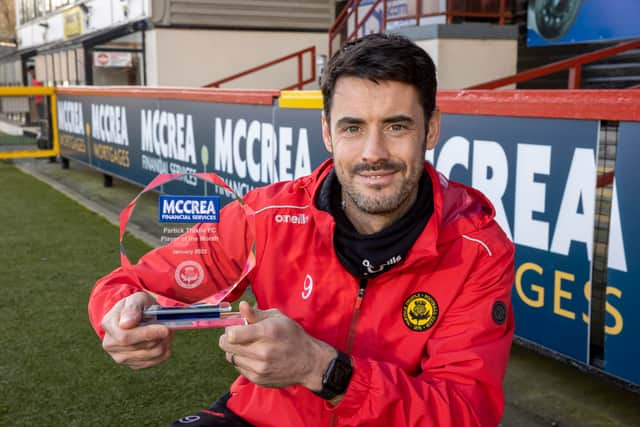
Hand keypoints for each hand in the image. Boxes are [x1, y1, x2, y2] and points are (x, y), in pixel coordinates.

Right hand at [101, 292, 171, 369]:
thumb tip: (126, 324)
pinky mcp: (133, 365)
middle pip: (140, 348)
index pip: (126, 337)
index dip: (147, 334)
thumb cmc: (137, 306)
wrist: (137, 316)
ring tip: (166, 332)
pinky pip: (155, 362)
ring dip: (164, 343)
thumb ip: (132, 309)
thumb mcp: (136, 299)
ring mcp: (121, 357)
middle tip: (169, 327)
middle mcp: (110, 344)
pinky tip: (163, 340)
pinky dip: (164, 351)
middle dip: (159, 338)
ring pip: (150, 356)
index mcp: (108, 325)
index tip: (165, 328)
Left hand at [219, 301, 335, 390]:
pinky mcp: (258, 379)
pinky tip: (254, 357)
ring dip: (235, 351)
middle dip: (228, 339)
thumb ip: (256, 313)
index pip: (232, 335)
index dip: (230, 330)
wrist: (308, 362)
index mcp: (266, 333)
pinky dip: (242, 361)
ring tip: (248, 346)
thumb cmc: (292, 335)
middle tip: (236, 336)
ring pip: (231, 358)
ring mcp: (259, 368)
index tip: (235, 328)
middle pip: (227, 346)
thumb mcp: (278, 318)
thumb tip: (241, 306)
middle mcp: (261, 352)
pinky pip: (239, 368)